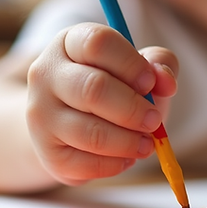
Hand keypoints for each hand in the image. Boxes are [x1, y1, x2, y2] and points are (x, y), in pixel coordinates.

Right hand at [25, 23, 177, 184]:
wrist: (73, 129)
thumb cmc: (115, 89)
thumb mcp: (138, 68)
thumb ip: (160, 63)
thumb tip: (166, 81)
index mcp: (69, 43)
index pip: (98, 43)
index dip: (131, 64)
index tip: (151, 82)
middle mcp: (45, 74)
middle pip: (93, 88)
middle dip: (133, 108)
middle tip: (154, 119)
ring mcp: (40, 115)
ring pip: (91, 133)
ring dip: (129, 141)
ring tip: (147, 143)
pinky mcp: (48, 153)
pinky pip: (87, 164)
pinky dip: (116, 164)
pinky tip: (127, 157)